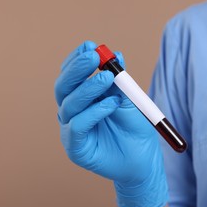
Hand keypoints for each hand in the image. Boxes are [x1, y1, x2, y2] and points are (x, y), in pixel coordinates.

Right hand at [54, 41, 167, 206]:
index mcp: (81, 99)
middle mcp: (72, 112)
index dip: (77, 59)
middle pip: (63, 87)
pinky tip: (111, 104)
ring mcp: (71, 130)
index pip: (70, 75)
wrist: (143, 160)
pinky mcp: (75, 148)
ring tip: (108, 78)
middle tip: (93, 56)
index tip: (90, 46)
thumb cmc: (135, 129)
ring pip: (70, 105)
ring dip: (89, 88)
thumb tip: (117, 55)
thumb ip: (120, 81)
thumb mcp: (129, 100)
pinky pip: (78, 126)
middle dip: (77, 69)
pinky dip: (94, 112)